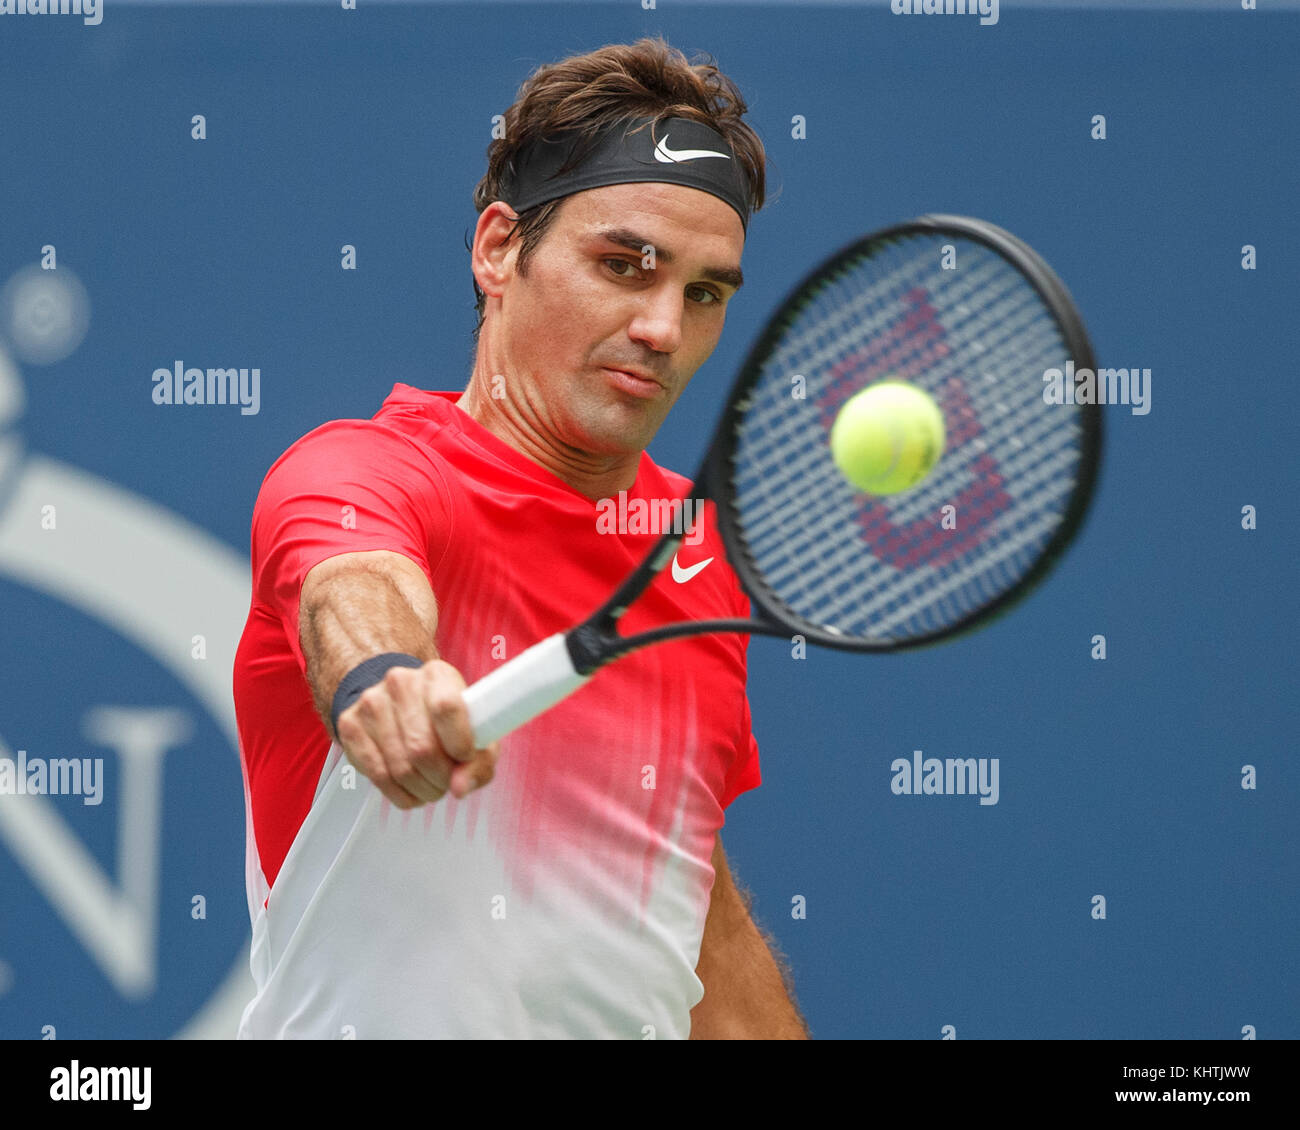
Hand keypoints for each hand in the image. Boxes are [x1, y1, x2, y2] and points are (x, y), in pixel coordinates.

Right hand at [334, 659, 499, 807]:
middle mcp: (401, 683)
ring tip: (431, 785)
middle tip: (448, 781)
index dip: (460, 743)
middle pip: (422, 748)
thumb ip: (480, 761)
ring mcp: (371, 703)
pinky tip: (411, 789)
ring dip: (423, 789)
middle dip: (441, 778)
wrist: (396, 701)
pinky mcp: (351, 726)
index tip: (465, 758)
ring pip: (401, 768)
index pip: (447, 708)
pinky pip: (379, 777)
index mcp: (437, 675)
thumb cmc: (442, 718)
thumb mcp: (474, 731)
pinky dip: (401, 794)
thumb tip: (460, 787)